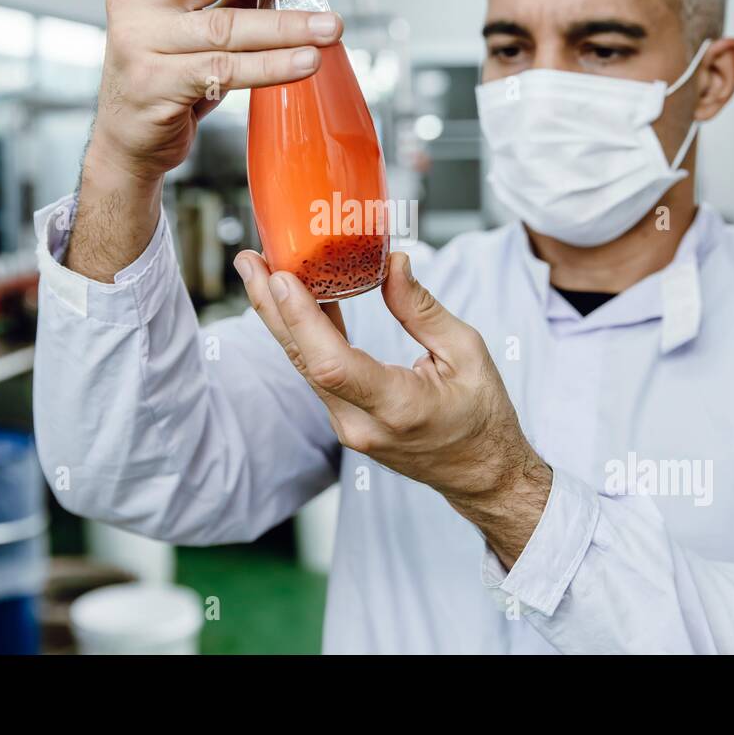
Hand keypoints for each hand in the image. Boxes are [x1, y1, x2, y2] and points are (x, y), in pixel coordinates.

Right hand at [94, 0, 341, 179]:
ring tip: (330, 27)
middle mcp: (139, 0)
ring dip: (286, 25)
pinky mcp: (153, 84)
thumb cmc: (169, 76)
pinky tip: (304, 63)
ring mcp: (140, 42)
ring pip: (225, 26)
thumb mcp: (193, 24)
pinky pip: (224, 71)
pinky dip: (270, 67)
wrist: (128, 139)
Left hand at [234, 249, 552, 565]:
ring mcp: (349, 427)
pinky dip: (303, 333)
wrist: (480, 474)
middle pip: (305, 361)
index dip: (302, 319)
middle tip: (250, 260)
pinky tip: (294, 299)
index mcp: (400, 408)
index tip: (282, 278)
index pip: (334, 364)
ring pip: (305, 365)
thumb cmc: (482, 417)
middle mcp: (363, 425)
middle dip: (272, 307)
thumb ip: (421, 309)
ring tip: (261, 271)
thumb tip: (391, 264)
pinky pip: (317, 372)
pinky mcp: (344, 421)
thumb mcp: (466, 352)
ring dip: (280, 317)